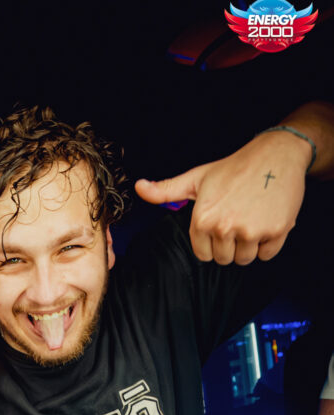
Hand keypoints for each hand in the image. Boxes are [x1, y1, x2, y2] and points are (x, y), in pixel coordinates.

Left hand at [135, 129, 310, 264]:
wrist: (276, 154)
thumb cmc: (234, 167)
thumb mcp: (196, 178)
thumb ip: (166, 190)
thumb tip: (139, 187)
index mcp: (202, 220)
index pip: (204, 255)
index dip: (213, 242)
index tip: (221, 223)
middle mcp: (224, 227)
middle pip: (225, 259)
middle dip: (231, 245)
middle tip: (239, 219)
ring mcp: (251, 231)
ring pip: (245, 259)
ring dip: (250, 245)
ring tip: (252, 219)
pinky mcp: (276, 231)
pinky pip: (267, 255)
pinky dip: (269, 243)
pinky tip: (267, 221)